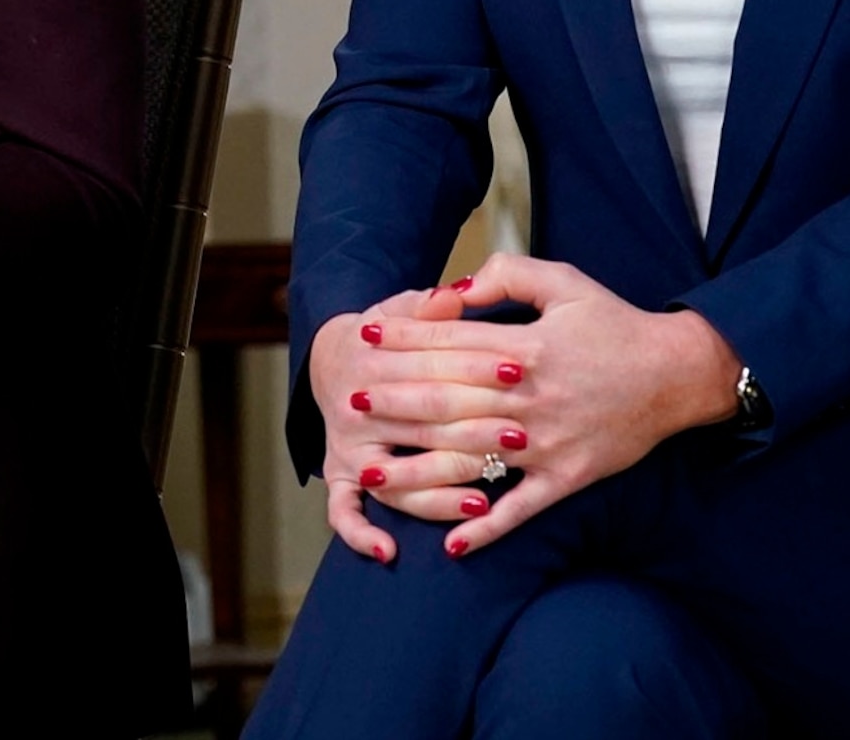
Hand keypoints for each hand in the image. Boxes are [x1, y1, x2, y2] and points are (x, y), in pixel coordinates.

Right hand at [307, 284, 528, 563]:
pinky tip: (388, 551)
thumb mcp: (397, 306)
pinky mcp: (340, 474)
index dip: (476, 364)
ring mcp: (345, 446)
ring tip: (482, 499)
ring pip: (393, 479)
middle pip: (420, 424)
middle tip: (520, 438)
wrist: (330, 357)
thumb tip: (452, 297)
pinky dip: (359, 533)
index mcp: (368, 358)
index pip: (430, 364)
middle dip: (474, 431)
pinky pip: (343, 510)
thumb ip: (425, 305)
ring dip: (439, 493)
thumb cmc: (383, 332)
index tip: (520, 367)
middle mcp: (352, 407)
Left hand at [363, 252, 742, 558]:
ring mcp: (548, 443)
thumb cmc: (613, 324)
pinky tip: (450, 544)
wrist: (677, 374)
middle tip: (351, 403)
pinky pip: (522, 509)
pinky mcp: (568, 477)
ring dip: (418, 468)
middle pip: (450, 401)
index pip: (451, 343)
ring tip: (372, 473)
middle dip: (396, 402)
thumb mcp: (564, 282)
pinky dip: (487, 529)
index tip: (365, 337)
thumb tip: (450, 290)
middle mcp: (532, 398)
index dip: (404, 339)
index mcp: (527, 348)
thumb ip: (506, 276)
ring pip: (473, 457)